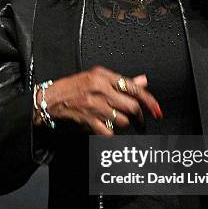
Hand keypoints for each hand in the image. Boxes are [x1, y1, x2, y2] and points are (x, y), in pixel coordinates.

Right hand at [33, 66, 162, 134]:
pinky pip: (109, 131)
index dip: (149, 100)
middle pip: (132, 106)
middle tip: (141, 120)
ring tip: (115, 119)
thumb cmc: (73, 87)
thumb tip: (143, 81)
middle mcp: (101, 89)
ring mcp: (95, 105)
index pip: (134, 88)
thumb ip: (122, 81)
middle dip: (139, 116)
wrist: (51, 99)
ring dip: (123, 123)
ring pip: (122, 120)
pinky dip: (111, 132)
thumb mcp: (97, 77)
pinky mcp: (88, 119)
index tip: (157, 110)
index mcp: (104, 76)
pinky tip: (107, 128)